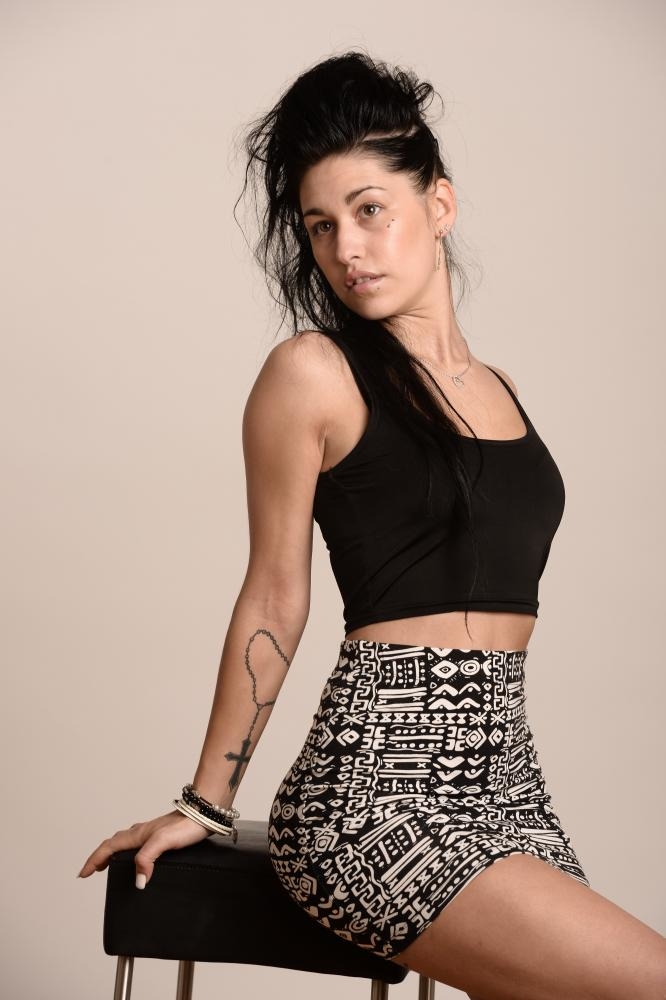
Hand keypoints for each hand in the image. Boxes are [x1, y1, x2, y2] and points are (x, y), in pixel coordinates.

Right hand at [77, 809, 212, 887]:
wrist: (204, 814)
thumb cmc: (186, 826)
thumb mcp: (163, 842)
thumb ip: (147, 859)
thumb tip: (138, 881)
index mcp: (137, 835)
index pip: (108, 847)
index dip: (94, 860)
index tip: (83, 874)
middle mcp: (141, 832)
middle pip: (113, 844)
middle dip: (100, 857)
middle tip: (91, 871)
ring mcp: (151, 833)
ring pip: (124, 842)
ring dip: (112, 853)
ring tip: (107, 865)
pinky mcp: (161, 836)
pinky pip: (137, 844)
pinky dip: (128, 851)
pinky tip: (137, 857)